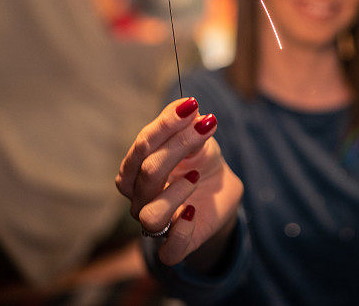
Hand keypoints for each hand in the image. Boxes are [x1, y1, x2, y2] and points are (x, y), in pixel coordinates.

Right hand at [116, 97, 242, 266]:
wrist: (220, 195)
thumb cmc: (201, 164)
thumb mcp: (201, 141)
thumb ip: (190, 126)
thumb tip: (189, 107)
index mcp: (137, 168)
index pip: (142, 145)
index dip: (165, 125)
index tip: (191, 106)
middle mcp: (140, 197)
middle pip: (147, 172)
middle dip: (177, 146)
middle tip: (205, 126)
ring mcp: (157, 224)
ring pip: (149, 214)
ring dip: (174, 192)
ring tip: (196, 175)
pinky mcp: (176, 247)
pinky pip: (169, 251)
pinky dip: (181, 232)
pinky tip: (195, 211)